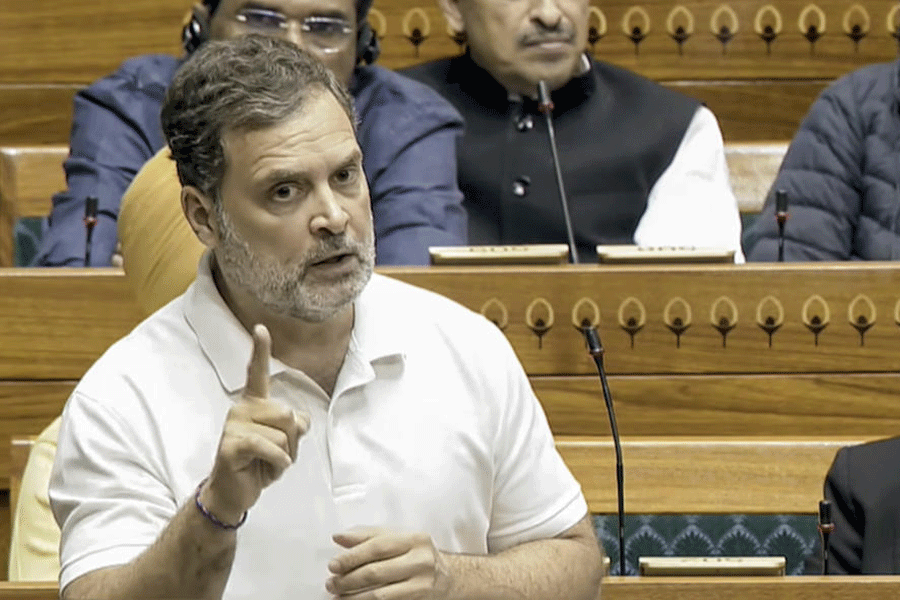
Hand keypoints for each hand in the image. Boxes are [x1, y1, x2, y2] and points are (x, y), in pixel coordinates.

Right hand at [200, 324, 309, 524]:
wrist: (235, 492)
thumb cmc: (260, 464)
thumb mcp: (286, 442)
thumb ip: (295, 424)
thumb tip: (298, 420)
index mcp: (254, 403)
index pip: (258, 373)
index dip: (260, 350)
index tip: (261, 328)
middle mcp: (242, 409)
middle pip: (288, 414)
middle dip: (292, 440)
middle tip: (276, 454)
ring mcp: (234, 426)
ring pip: (283, 434)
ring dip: (285, 455)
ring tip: (267, 463)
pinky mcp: (230, 446)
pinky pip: (269, 448)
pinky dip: (278, 463)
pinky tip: (267, 470)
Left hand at [326, 528, 451, 598]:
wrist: (448, 578)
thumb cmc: (418, 555)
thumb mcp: (399, 539)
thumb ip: (369, 536)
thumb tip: (339, 537)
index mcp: (415, 540)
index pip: (378, 547)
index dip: (352, 556)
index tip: (333, 564)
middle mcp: (421, 562)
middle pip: (376, 572)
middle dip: (348, 579)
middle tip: (331, 583)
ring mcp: (421, 585)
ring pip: (380, 595)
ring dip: (353, 598)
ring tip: (337, 596)